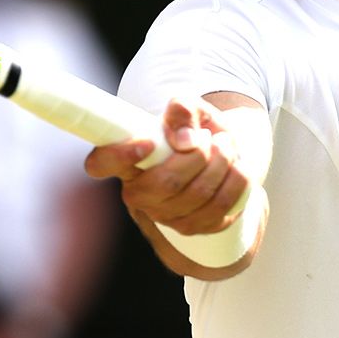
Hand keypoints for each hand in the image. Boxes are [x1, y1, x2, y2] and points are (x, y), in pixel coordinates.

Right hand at [85, 96, 251, 236]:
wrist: (225, 156)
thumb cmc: (197, 131)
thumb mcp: (193, 110)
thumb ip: (185, 110)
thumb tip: (185, 137)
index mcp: (127, 160)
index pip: (101, 163)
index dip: (118, 156)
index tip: (148, 143)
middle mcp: (139, 193)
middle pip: (165, 183)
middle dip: (198, 156)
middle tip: (211, 137)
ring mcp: (165, 215)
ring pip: (197, 195)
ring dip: (221, 164)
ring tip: (226, 145)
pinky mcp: (194, 227)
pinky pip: (220, 207)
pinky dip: (236, 181)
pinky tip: (236, 166)